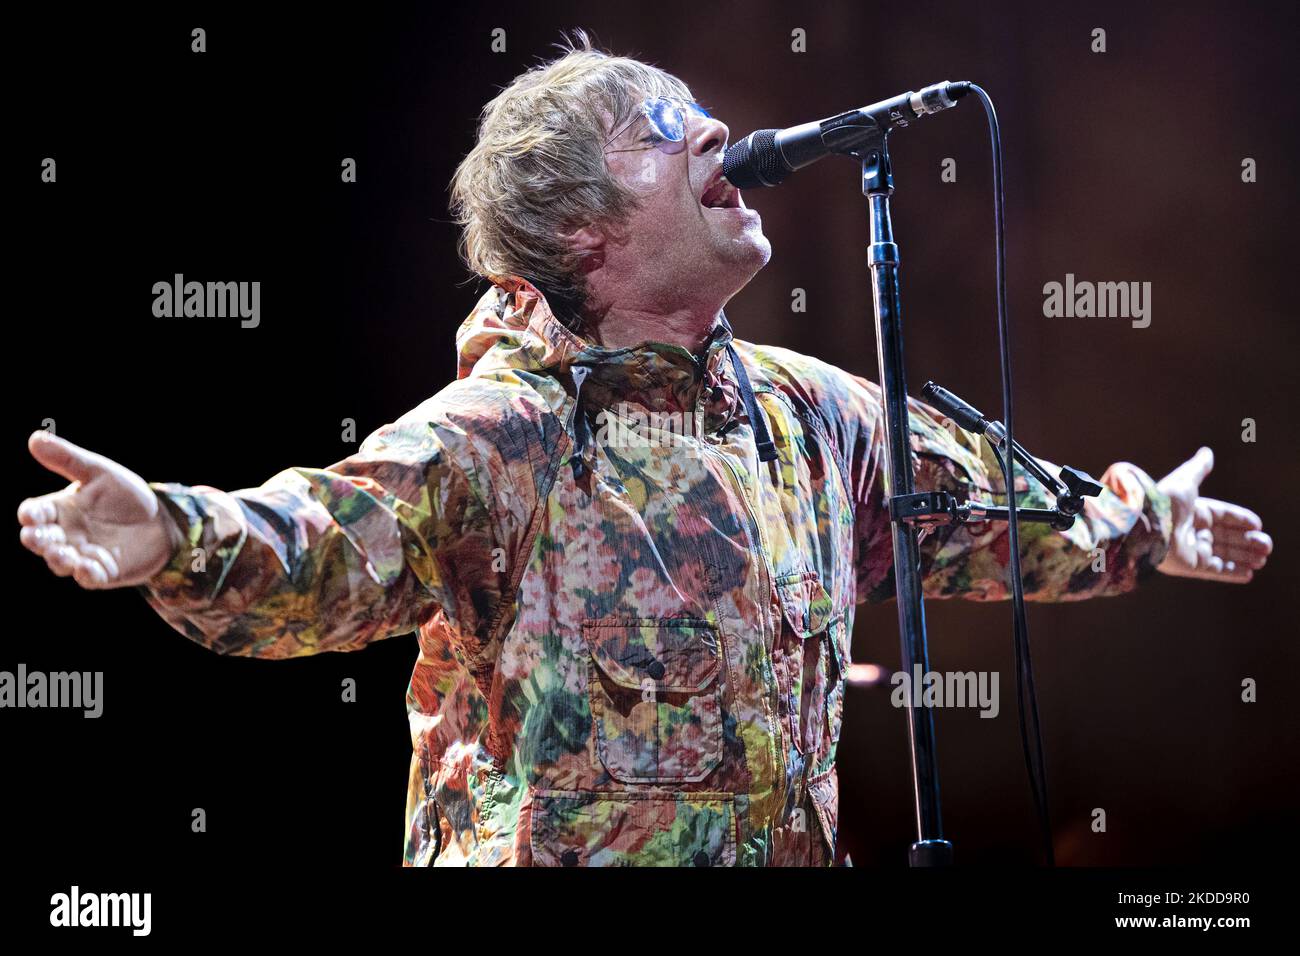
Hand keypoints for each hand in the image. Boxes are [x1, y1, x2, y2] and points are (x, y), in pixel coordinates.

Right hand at [17, 431, 178, 588]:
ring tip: (63, 553)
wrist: (161, 520)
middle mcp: (65, 534)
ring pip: (60, 561)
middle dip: (37, 539)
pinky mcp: (103, 572)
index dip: (30, 514)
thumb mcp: (98, 473)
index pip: (35, 513)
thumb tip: (34, 437)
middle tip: (37, 536)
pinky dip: (87, 574)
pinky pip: (90, 577)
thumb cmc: (125, 496)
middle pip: (41, 540)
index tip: (32, 513)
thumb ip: (67, 459)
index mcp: (60, 509)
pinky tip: (87, 568)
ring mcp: (82, 554)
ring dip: (59, 558)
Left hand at [1155, 447, 1271, 583]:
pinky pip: (1216, 571)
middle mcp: (1193, 531)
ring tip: (1263, 558)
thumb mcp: (1185, 481)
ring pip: (1224, 555)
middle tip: (1266, 546)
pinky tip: (1249, 574)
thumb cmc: (1166, 502)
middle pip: (1226, 537)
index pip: (1222, 516)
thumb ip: (1198, 469)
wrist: (1147, 526)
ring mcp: (1192, 550)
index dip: (1240, 520)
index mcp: (1193, 512)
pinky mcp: (1190, 567)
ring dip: (1244, 557)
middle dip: (1248, 541)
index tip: (1258, 524)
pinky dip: (1232, 573)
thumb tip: (1207, 452)